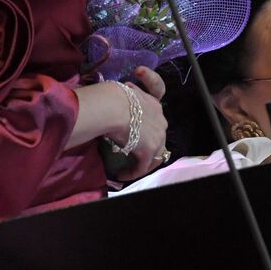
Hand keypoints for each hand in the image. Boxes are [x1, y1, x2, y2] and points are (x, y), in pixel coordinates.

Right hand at [115, 66, 168, 180]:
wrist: (113, 106)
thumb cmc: (111, 97)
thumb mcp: (119, 95)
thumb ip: (121, 101)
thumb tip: (109, 99)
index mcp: (154, 104)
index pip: (157, 115)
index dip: (149, 123)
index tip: (138, 128)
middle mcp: (161, 120)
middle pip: (159, 137)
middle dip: (147, 144)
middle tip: (133, 151)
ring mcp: (157, 137)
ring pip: (156, 155)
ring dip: (144, 162)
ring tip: (131, 167)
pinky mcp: (149, 151)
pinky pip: (143, 167)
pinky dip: (133, 172)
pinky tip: (122, 174)